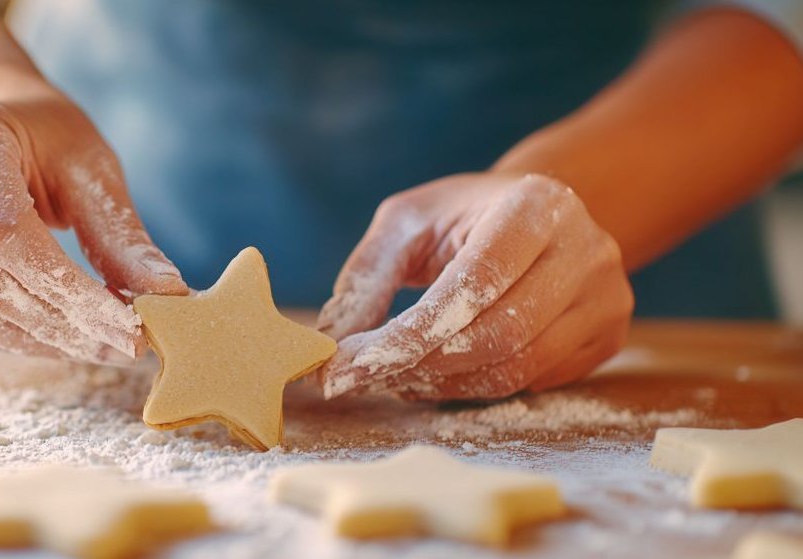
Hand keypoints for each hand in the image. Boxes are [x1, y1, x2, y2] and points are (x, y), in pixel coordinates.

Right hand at [0, 93, 186, 362]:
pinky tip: (47, 339)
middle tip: (119, 346)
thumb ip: (121, 233)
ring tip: (91, 346)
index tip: (125, 324)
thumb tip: (166, 294)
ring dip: (30, 341)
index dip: (67, 290)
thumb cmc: (48, 135)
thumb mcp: (92, 167)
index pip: (5, 234)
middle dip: (57, 326)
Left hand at [317, 172, 632, 399]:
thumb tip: (328, 343)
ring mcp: (605, 296)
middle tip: (364, 377)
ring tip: (395, 377)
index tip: (351, 364)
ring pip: (517, 366)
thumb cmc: (463, 216)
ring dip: (444, 384)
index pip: (474, 284)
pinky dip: (475, 389)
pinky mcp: (607, 335)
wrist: (539, 216)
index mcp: (535, 205)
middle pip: (499, 333)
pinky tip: (435, 375)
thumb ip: (366, 275)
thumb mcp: (407, 222)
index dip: (411, 332)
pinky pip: (534, 380)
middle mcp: (584, 249)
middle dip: (421, 364)